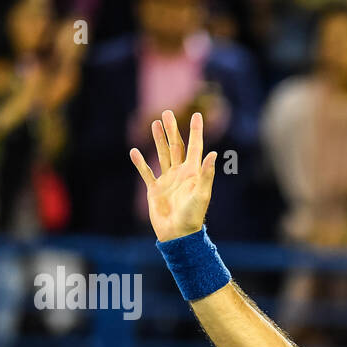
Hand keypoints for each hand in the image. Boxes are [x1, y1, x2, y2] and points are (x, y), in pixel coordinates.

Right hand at [130, 110, 218, 241]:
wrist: (178, 235)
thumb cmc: (192, 216)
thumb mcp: (201, 194)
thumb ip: (206, 174)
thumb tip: (212, 154)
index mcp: (193, 173)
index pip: (195, 147)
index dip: (196, 131)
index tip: (197, 115)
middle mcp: (180, 174)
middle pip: (176, 146)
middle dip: (172, 130)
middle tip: (167, 112)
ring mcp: (167, 180)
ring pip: (162, 155)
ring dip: (158, 140)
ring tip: (155, 123)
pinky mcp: (155, 190)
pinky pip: (147, 173)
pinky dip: (141, 163)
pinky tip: (135, 152)